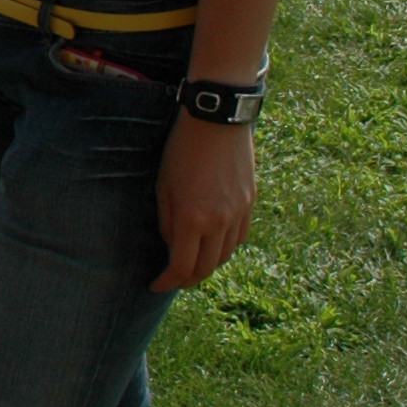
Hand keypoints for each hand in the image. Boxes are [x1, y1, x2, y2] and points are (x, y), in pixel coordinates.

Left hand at [152, 114, 253, 289]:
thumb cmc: (181, 150)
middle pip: (206, 268)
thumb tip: (172, 246)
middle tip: (173, 279)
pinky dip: (225, 248)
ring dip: (208, 265)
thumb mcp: (163, 186)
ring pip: (226, 256)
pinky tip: (214, 245)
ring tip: (192, 263)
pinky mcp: (250, 203)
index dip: (167, 281)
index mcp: (192, 218)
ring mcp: (238, 213)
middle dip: (187, 279)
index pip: (181, 266)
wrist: (217, 122)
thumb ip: (168, 221)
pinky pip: (240, 238)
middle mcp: (219, 222)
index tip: (156, 285)